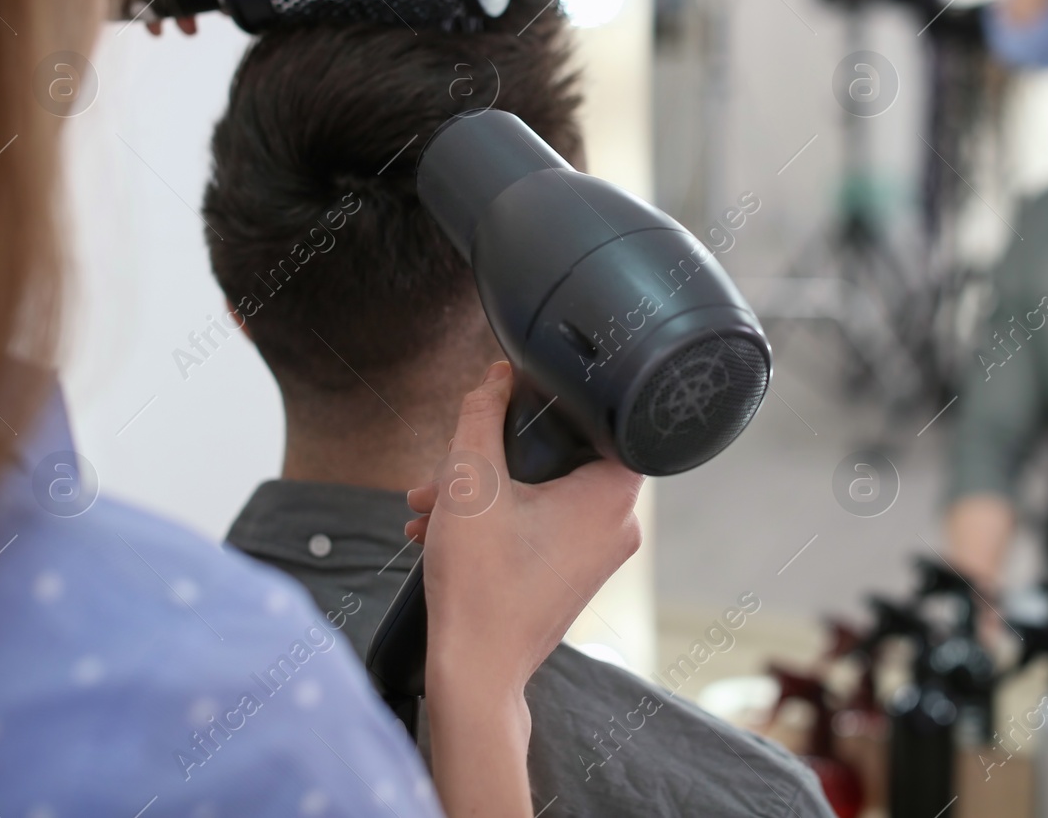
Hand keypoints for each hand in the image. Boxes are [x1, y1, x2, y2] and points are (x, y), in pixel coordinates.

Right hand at [407, 361, 642, 815]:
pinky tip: (442, 526)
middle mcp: (619, 523)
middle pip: (562, 455)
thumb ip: (481, 416)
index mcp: (612, 494)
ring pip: (542, 491)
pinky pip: (542, 523)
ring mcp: (599, 551)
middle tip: (447, 466)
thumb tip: (497, 374)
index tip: (516, 398)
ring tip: (428, 502)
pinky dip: (498, 518)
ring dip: (484, 489)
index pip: (602, 418)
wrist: (475, 673)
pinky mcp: (576, 570)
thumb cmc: (480, 585)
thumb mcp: (469, 483)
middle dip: (494, 455)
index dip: (555, 402)